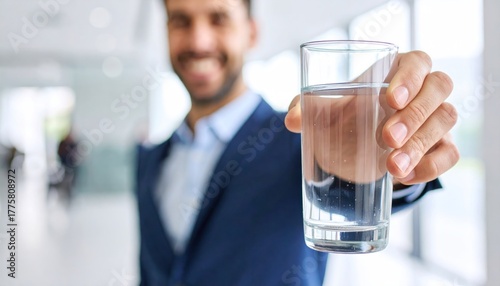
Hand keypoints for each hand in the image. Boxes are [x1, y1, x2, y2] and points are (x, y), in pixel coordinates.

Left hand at [285, 51, 459, 184]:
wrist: (352, 151)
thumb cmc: (342, 119)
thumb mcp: (321, 113)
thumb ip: (305, 110)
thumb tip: (291, 120)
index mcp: (396, 71)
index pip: (417, 61)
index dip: (410, 77)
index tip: (389, 99)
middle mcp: (422, 90)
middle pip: (439, 87)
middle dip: (415, 114)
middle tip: (387, 138)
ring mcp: (435, 118)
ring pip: (446, 120)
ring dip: (421, 144)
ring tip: (392, 167)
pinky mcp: (440, 146)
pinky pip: (450, 153)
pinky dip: (432, 166)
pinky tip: (405, 176)